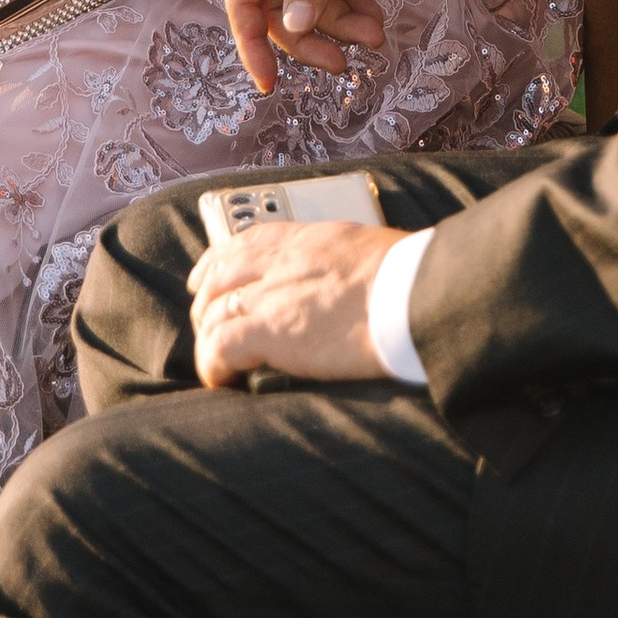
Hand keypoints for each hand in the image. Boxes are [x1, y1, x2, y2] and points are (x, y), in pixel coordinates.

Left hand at [188, 220, 395, 385]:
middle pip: (220, 277)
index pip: (246, 241)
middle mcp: (281, 261)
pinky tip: (221, 378)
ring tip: (218, 363)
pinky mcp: (269, 330)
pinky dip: (213, 364)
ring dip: (210, 339)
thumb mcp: (366, 251)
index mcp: (306, 238)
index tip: (205, 277)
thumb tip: (346, 286)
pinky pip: (220, 347)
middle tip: (208, 327)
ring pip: (215, 313)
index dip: (217, 262)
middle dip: (207, 304)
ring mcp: (271, 293)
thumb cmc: (407, 277)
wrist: (411, 293)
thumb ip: (341, 265)